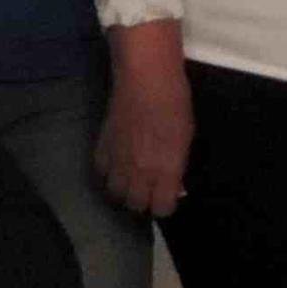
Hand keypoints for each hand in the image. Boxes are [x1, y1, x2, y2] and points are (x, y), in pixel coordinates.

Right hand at [94, 57, 191, 217]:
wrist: (145, 79)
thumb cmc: (175, 104)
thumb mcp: (185, 138)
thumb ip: (177, 167)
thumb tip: (173, 185)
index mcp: (165, 171)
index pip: (161, 208)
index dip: (165, 204)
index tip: (167, 194)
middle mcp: (139, 173)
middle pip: (135, 205)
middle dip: (143, 199)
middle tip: (149, 186)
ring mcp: (117, 162)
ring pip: (115, 193)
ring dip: (124, 189)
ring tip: (131, 178)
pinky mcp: (102, 148)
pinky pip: (101, 173)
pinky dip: (108, 173)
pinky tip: (116, 164)